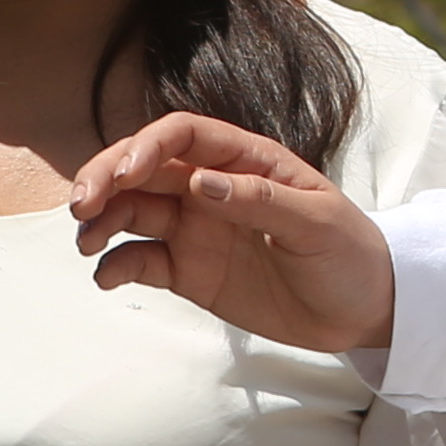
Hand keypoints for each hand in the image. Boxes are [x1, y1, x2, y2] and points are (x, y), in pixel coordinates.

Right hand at [70, 115, 397, 353]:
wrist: (364, 310)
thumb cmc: (349, 254)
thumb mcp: (316, 224)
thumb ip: (259, 201)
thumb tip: (201, 183)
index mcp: (244, 161)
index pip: (181, 136)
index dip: (147, 147)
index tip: (124, 174)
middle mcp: (211, 187)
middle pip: (143, 168)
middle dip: (104, 178)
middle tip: (81, 205)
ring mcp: (197, 228)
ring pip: (132, 211)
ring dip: (101, 220)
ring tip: (86, 242)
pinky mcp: (189, 271)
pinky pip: (141, 260)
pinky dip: (116, 265)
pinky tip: (107, 277)